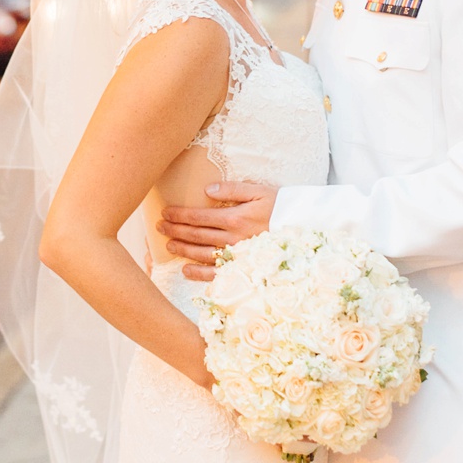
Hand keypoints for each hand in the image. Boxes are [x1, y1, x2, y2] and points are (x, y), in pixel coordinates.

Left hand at [158, 182, 275, 281]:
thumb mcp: (258, 191)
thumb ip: (232, 189)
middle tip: (159, 227)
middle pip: (196, 235)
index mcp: (234, 218)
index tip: (165, 212)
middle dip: (175, 230)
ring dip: (182, 249)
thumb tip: (207, 189)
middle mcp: (233, 238)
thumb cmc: (280, 207)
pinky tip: (186, 270)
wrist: (302, 228)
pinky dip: (200, 274)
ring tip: (168, 245)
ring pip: (202, 254)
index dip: (179, 215)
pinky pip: (217, 274)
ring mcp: (237, 255)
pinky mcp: (242, 267)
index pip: (198, 216)